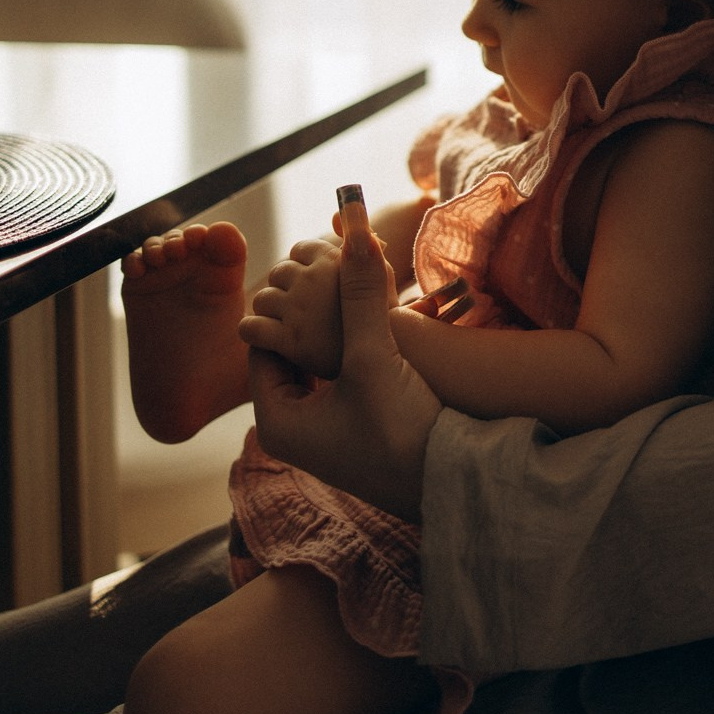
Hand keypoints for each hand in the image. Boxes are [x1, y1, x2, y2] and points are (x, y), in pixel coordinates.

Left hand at [249, 216, 441, 520]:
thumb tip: (356, 231)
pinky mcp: (352, 434)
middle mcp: (292, 433)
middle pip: (290, 356)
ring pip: (317, 366)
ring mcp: (323, 436)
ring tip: (356, 301)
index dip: (286, 307)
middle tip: (333, 282)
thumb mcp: (374, 355)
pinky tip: (376, 333)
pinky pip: (338, 381)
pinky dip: (350, 354)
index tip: (312, 276)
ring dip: (334, 333)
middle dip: (311, 318)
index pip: (262, 346)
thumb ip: (361, 294)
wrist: (451, 481)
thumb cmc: (401, 429)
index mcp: (276, 423)